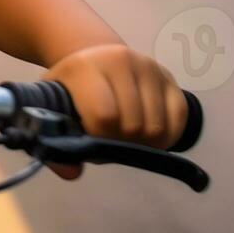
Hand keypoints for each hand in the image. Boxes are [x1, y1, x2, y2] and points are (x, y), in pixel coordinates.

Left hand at [40, 43, 188, 179]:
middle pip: (133, 125)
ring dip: (144, 144)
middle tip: (110, 139)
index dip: (100, 137)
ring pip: (157, 126)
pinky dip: (167, 137)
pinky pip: (178, 118)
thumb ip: (55, 142)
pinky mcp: (169, 78)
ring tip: (127, 138)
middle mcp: (121, 61)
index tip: (91, 137)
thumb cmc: (74, 90)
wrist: (95, 58)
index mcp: (86, 67)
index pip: (104, 115)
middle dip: (122, 143)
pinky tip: (148, 137)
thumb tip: (71, 174)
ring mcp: (149, 67)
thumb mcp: (54, 107)